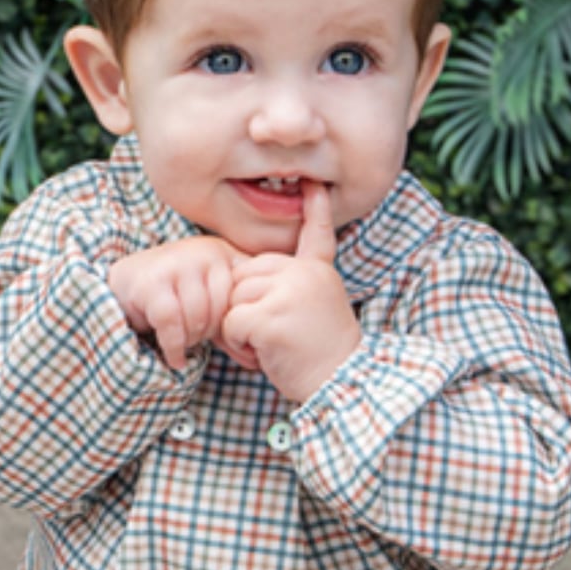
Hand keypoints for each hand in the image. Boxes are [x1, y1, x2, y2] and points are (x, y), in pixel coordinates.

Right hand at [107, 235, 242, 369]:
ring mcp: (176, 263)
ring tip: (182, 342)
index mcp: (222, 252)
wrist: (122, 284)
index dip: (234, 325)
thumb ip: (231, 325)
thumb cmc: (172, 297)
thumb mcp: (208, 304)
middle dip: (208, 334)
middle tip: (195, 340)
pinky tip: (174, 357)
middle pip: (221, 310)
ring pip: (197, 317)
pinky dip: (174, 346)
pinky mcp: (150, 282)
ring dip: (190, 340)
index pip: (242, 298)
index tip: (224, 339)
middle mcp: (202, 251)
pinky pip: (172, 323)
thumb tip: (256, 361)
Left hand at [221, 182, 361, 401]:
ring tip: (271, 344)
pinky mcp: (271, 317)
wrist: (339, 383)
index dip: (315, 210)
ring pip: (234, 299)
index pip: (315, 235)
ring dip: (241, 328)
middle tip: (273, 334)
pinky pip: (231, 322)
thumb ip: (293, 285)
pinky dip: (238, 344)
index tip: (313, 185)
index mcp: (317, 270)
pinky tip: (264, 353)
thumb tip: (248, 275)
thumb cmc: (321, 354)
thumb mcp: (317, 307)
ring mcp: (288, 292)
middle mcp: (304, 274)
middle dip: (247, 308)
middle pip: (246, 276)